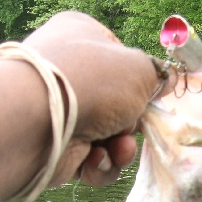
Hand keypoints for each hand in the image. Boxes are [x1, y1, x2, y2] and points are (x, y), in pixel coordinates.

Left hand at [0, 12, 170, 201]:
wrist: (38, 121)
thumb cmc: (92, 82)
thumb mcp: (140, 69)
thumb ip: (157, 76)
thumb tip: (164, 81)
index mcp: (82, 36)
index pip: (120, 57)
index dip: (138, 80)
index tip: (150, 95)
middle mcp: (69, 71)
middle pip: (118, 104)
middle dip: (130, 125)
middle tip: (129, 128)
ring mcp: (61, 110)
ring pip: (108, 137)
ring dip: (120, 149)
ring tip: (116, 149)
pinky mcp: (56, 146)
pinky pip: (91, 160)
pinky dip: (99, 165)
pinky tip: (93, 160)